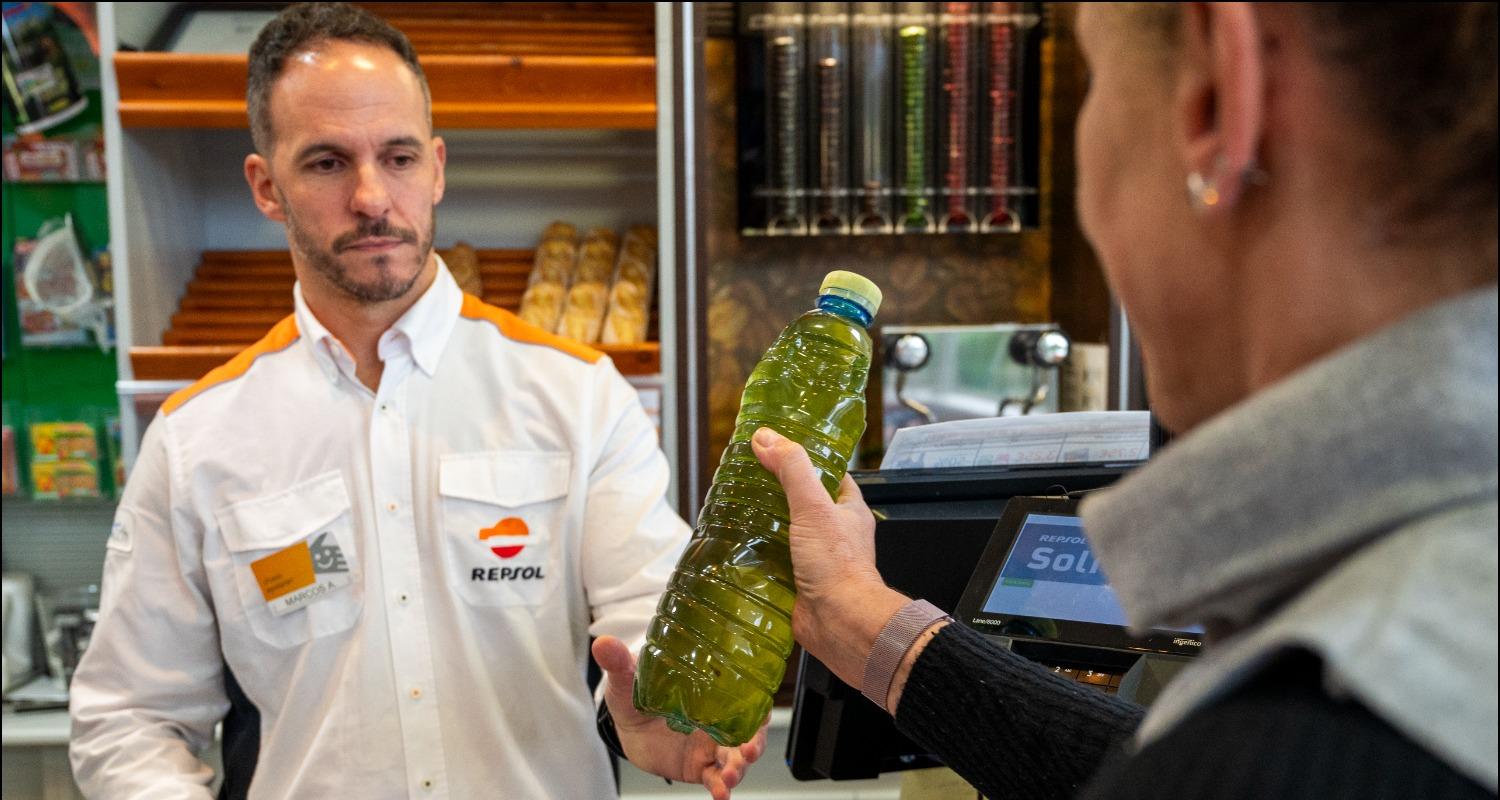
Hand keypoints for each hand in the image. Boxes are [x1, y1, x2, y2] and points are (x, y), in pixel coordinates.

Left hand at [592, 636, 766, 799]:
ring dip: (739, 768)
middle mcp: (718, 721)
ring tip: (732, 775)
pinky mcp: (699, 768)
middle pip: (748, 732)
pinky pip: (715, 779)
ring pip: (734, 759)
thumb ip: (618, 663)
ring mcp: (710, 746)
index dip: (758, 705)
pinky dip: (721, 788)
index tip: (762, 711)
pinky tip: (721, 795)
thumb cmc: (638, 695)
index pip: (745, 698)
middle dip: (754, 743)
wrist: (628, 727)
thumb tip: (603, 644)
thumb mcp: (628, 678)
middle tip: (749, 749)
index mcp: (711, 695)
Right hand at [750, 428, 909, 687]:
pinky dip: (756, 555)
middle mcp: (834, 533)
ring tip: (734, 509)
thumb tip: (767, 438)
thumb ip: (792, 469)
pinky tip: (737, 547)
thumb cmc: (839, 568)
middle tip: (746, 479)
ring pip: (785, 532)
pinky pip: (774, 561)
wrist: (839, 622)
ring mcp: (816, 558)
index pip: (827, 473)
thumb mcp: (813, 506)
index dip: (803, 459)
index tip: (776, 448)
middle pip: (801, 502)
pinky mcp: (798, 581)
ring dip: (762, 525)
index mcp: (848, 509)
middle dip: (774, 493)